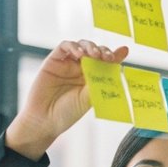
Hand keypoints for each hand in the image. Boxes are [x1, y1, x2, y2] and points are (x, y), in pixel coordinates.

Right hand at [6, 39, 128, 159]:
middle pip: (94, 51)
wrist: (45, 120)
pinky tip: (80, 53)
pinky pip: (64, 47)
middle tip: (106, 57)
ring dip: (90, 47)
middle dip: (102, 50)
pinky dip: (73, 46)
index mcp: (93, 77)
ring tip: (94, 54)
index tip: (122, 53)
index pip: (105, 61)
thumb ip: (103, 79)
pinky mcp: (53, 61)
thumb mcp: (90, 97)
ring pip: (81, 45)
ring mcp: (67, 64)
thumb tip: (120, 67)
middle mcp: (81, 69)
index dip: (114, 55)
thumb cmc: (69, 112)